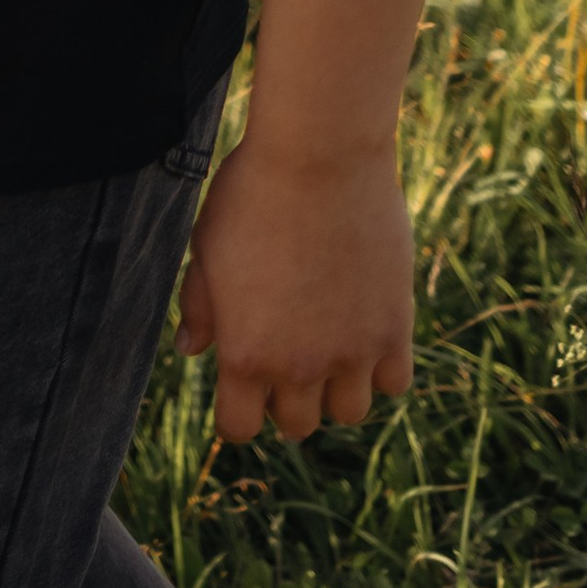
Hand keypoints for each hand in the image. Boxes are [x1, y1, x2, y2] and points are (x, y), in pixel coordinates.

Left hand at [175, 134, 414, 443]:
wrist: (319, 158)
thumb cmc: (251, 195)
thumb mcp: (207, 248)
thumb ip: (200, 307)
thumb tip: (191, 350)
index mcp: (244, 354)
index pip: (239, 429)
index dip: (238, 412)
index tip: (242, 387)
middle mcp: (299, 367)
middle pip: (296, 425)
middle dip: (285, 398)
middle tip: (285, 355)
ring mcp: (352, 353)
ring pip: (348, 413)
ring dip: (336, 389)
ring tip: (327, 345)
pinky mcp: (395, 330)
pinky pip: (393, 383)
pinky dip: (380, 369)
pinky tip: (364, 331)